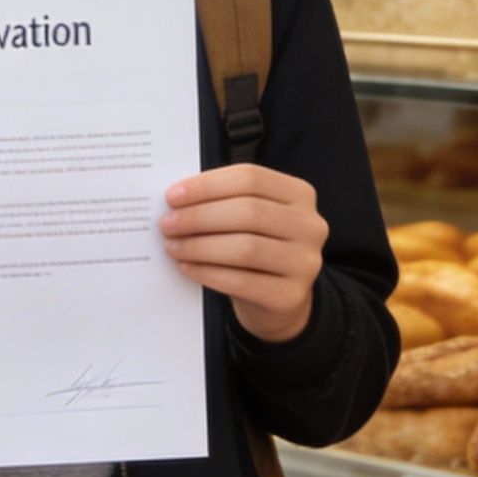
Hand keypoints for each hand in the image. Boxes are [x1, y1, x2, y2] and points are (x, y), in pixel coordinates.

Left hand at [160, 164, 326, 343]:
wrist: (280, 299)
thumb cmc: (257, 246)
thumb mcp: (252, 218)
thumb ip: (225, 201)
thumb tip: (178, 198)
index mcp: (299, 194)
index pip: (251, 178)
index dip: (208, 185)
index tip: (173, 195)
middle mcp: (310, 225)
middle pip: (248, 211)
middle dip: (199, 216)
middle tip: (167, 223)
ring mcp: (305, 262)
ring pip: (245, 247)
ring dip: (200, 246)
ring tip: (173, 246)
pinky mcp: (291, 295)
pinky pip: (242, 281)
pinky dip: (208, 273)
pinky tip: (187, 267)